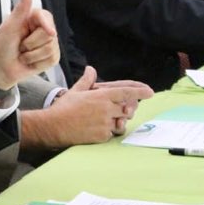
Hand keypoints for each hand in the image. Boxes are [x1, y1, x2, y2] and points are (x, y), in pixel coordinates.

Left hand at [0, 0, 59, 92]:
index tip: (50, 33)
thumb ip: (20, 10)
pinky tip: (29, 62)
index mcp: (33, 18)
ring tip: (23, 54)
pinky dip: (37, 64)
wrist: (0, 68)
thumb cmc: (2, 46)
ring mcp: (50, 43)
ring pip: (50, 49)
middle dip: (31, 44)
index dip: (47, 25)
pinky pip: (52, 60)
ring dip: (32, 56)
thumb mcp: (8, 27)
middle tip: (20, 46)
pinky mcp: (52, 57)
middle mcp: (44, 29)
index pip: (46, 18)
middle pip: (49, 35)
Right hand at [20, 66, 152, 145]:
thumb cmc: (63, 108)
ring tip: (102, 121)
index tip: (150, 92)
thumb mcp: (75, 91)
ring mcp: (105, 123)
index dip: (140, 91)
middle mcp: (106, 109)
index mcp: (101, 96)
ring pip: (121, 123)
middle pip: (127, 109)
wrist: (53, 126)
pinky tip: (95, 130)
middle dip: (125, 110)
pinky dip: (107, 132)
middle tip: (117, 111)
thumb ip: (87, 80)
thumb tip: (90, 69)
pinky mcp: (102, 136)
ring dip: (117, 122)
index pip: (126, 92)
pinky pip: (112, 134)